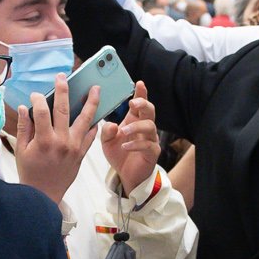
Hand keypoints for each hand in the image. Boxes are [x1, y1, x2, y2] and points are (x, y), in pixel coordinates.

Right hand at [14, 74, 100, 203]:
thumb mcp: (21, 150)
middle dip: (63, 90)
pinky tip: (95, 115)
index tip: (35, 94)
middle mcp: (61, 141)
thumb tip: (24, 107)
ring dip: (91, 102)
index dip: (37, 99)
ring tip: (95, 89)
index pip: (42, 111)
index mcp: (44, 140)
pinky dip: (93, 125)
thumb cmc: (30, 172)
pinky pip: (91, 136)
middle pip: (64, 109)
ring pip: (85, 119)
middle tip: (64, 77)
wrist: (43, 195)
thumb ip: (24, 127)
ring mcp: (74, 147)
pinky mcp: (82, 154)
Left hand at [101, 80, 160, 195]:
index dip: (141, 93)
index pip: (139, 104)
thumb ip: (107, 131)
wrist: (126, 175)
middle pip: (150, 110)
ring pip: (150, 126)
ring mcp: (150, 139)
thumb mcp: (107, 141)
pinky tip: (125, 146)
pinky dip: (136, 144)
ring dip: (136, 126)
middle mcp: (144, 127)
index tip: (139, 83)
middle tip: (133, 103)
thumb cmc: (119, 153)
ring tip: (123, 131)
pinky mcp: (152, 153)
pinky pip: (148, 145)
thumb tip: (111, 124)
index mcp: (134, 120)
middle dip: (143, 103)